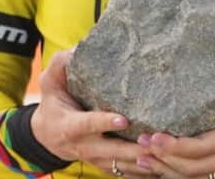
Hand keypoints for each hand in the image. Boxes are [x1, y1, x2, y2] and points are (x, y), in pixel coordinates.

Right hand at [31, 48, 158, 177]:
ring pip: (123, 165)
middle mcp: (85, 146)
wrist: (48, 136)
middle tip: (155, 139)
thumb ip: (61, 64)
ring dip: (144, 160)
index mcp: (71, 125)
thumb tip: (79, 47)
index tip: (123, 120)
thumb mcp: (50, 82)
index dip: (105, 123)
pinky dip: (146, 169)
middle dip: (133, 148)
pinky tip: (166, 162)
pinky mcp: (107, 166)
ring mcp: (97, 159)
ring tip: (166, 152)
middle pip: (112, 151)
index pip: (88, 124)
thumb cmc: (54, 102)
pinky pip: (128, 172)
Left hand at [135, 56, 214, 178]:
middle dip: (164, 159)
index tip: (154, 137)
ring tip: (143, 161)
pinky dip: (184, 178)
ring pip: (197, 178)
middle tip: (139, 147)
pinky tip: (166, 171)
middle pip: (193, 167)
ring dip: (169, 171)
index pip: (202, 147)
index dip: (176, 146)